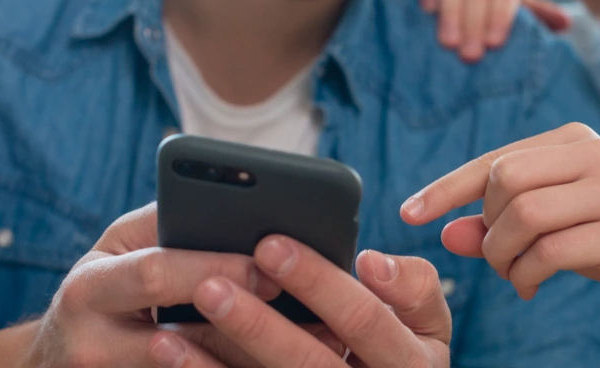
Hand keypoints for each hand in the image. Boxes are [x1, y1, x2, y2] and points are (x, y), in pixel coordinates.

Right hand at [23, 203, 332, 367]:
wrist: (56, 360)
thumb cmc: (102, 288)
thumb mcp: (117, 248)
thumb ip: (165, 225)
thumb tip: (236, 206)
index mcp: (88, 290)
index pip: (157, 276)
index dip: (217, 269)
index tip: (271, 266)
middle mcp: (93, 346)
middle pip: (185, 339)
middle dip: (251, 323)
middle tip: (311, 313)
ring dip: (259, 358)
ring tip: (319, 343)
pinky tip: (281, 361)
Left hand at [147, 236, 451, 367]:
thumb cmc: (401, 347)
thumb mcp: (428, 323)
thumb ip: (413, 287)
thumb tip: (371, 261)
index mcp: (413, 362)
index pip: (364, 319)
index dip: (321, 283)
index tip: (272, 244)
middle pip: (310, 362)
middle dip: (259, 322)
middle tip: (212, 280)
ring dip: (221, 356)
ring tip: (182, 313)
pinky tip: (171, 348)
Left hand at [400, 123, 599, 318]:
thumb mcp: (554, 222)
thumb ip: (500, 222)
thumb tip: (447, 234)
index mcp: (573, 140)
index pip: (496, 158)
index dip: (447, 187)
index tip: (410, 213)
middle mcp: (594, 154)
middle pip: (505, 180)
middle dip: (487, 226)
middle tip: (498, 257)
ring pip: (524, 214)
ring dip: (503, 255)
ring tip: (513, 275)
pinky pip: (551, 251)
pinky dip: (527, 275)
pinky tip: (531, 287)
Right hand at [407, 0, 570, 61]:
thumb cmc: (470, 2)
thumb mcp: (499, 8)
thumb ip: (530, 14)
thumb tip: (566, 24)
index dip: (502, 15)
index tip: (494, 44)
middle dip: (476, 21)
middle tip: (469, 55)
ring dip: (452, 10)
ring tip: (448, 41)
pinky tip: (427, 8)